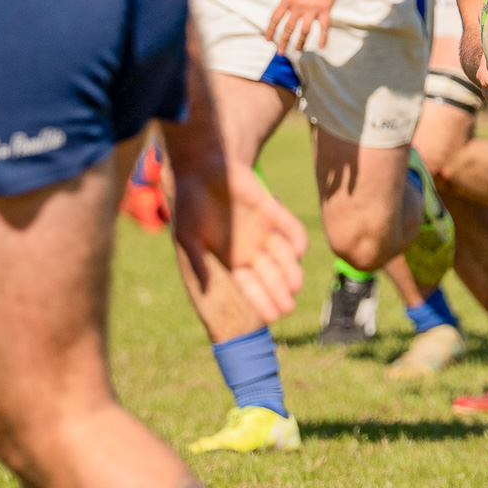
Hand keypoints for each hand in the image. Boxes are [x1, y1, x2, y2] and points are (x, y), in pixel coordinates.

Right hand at [171, 160, 307, 322]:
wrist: (201, 170)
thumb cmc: (190, 205)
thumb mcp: (188, 237)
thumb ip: (198, 261)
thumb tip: (206, 288)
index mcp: (231, 260)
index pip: (250, 287)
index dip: (261, 301)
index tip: (272, 317)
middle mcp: (251, 249)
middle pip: (270, 276)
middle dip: (279, 292)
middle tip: (287, 308)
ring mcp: (264, 231)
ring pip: (284, 256)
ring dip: (291, 270)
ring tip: (295, 285)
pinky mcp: (273, 211)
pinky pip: (289, 228)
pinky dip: (296, 238)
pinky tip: (299, 250)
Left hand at [256, 0, 344, 52]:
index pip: (275, 18)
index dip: (271, 30)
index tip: (268, 39)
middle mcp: (299, 6)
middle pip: (289, 28)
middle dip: (283, 41)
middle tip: (281, 51)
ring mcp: (313, 9)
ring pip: (305, 31)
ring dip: (300, 42)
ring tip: (297, 50)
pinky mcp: (326, 9)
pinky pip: (324, 27)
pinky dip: (323, 37)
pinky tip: (322, 47)